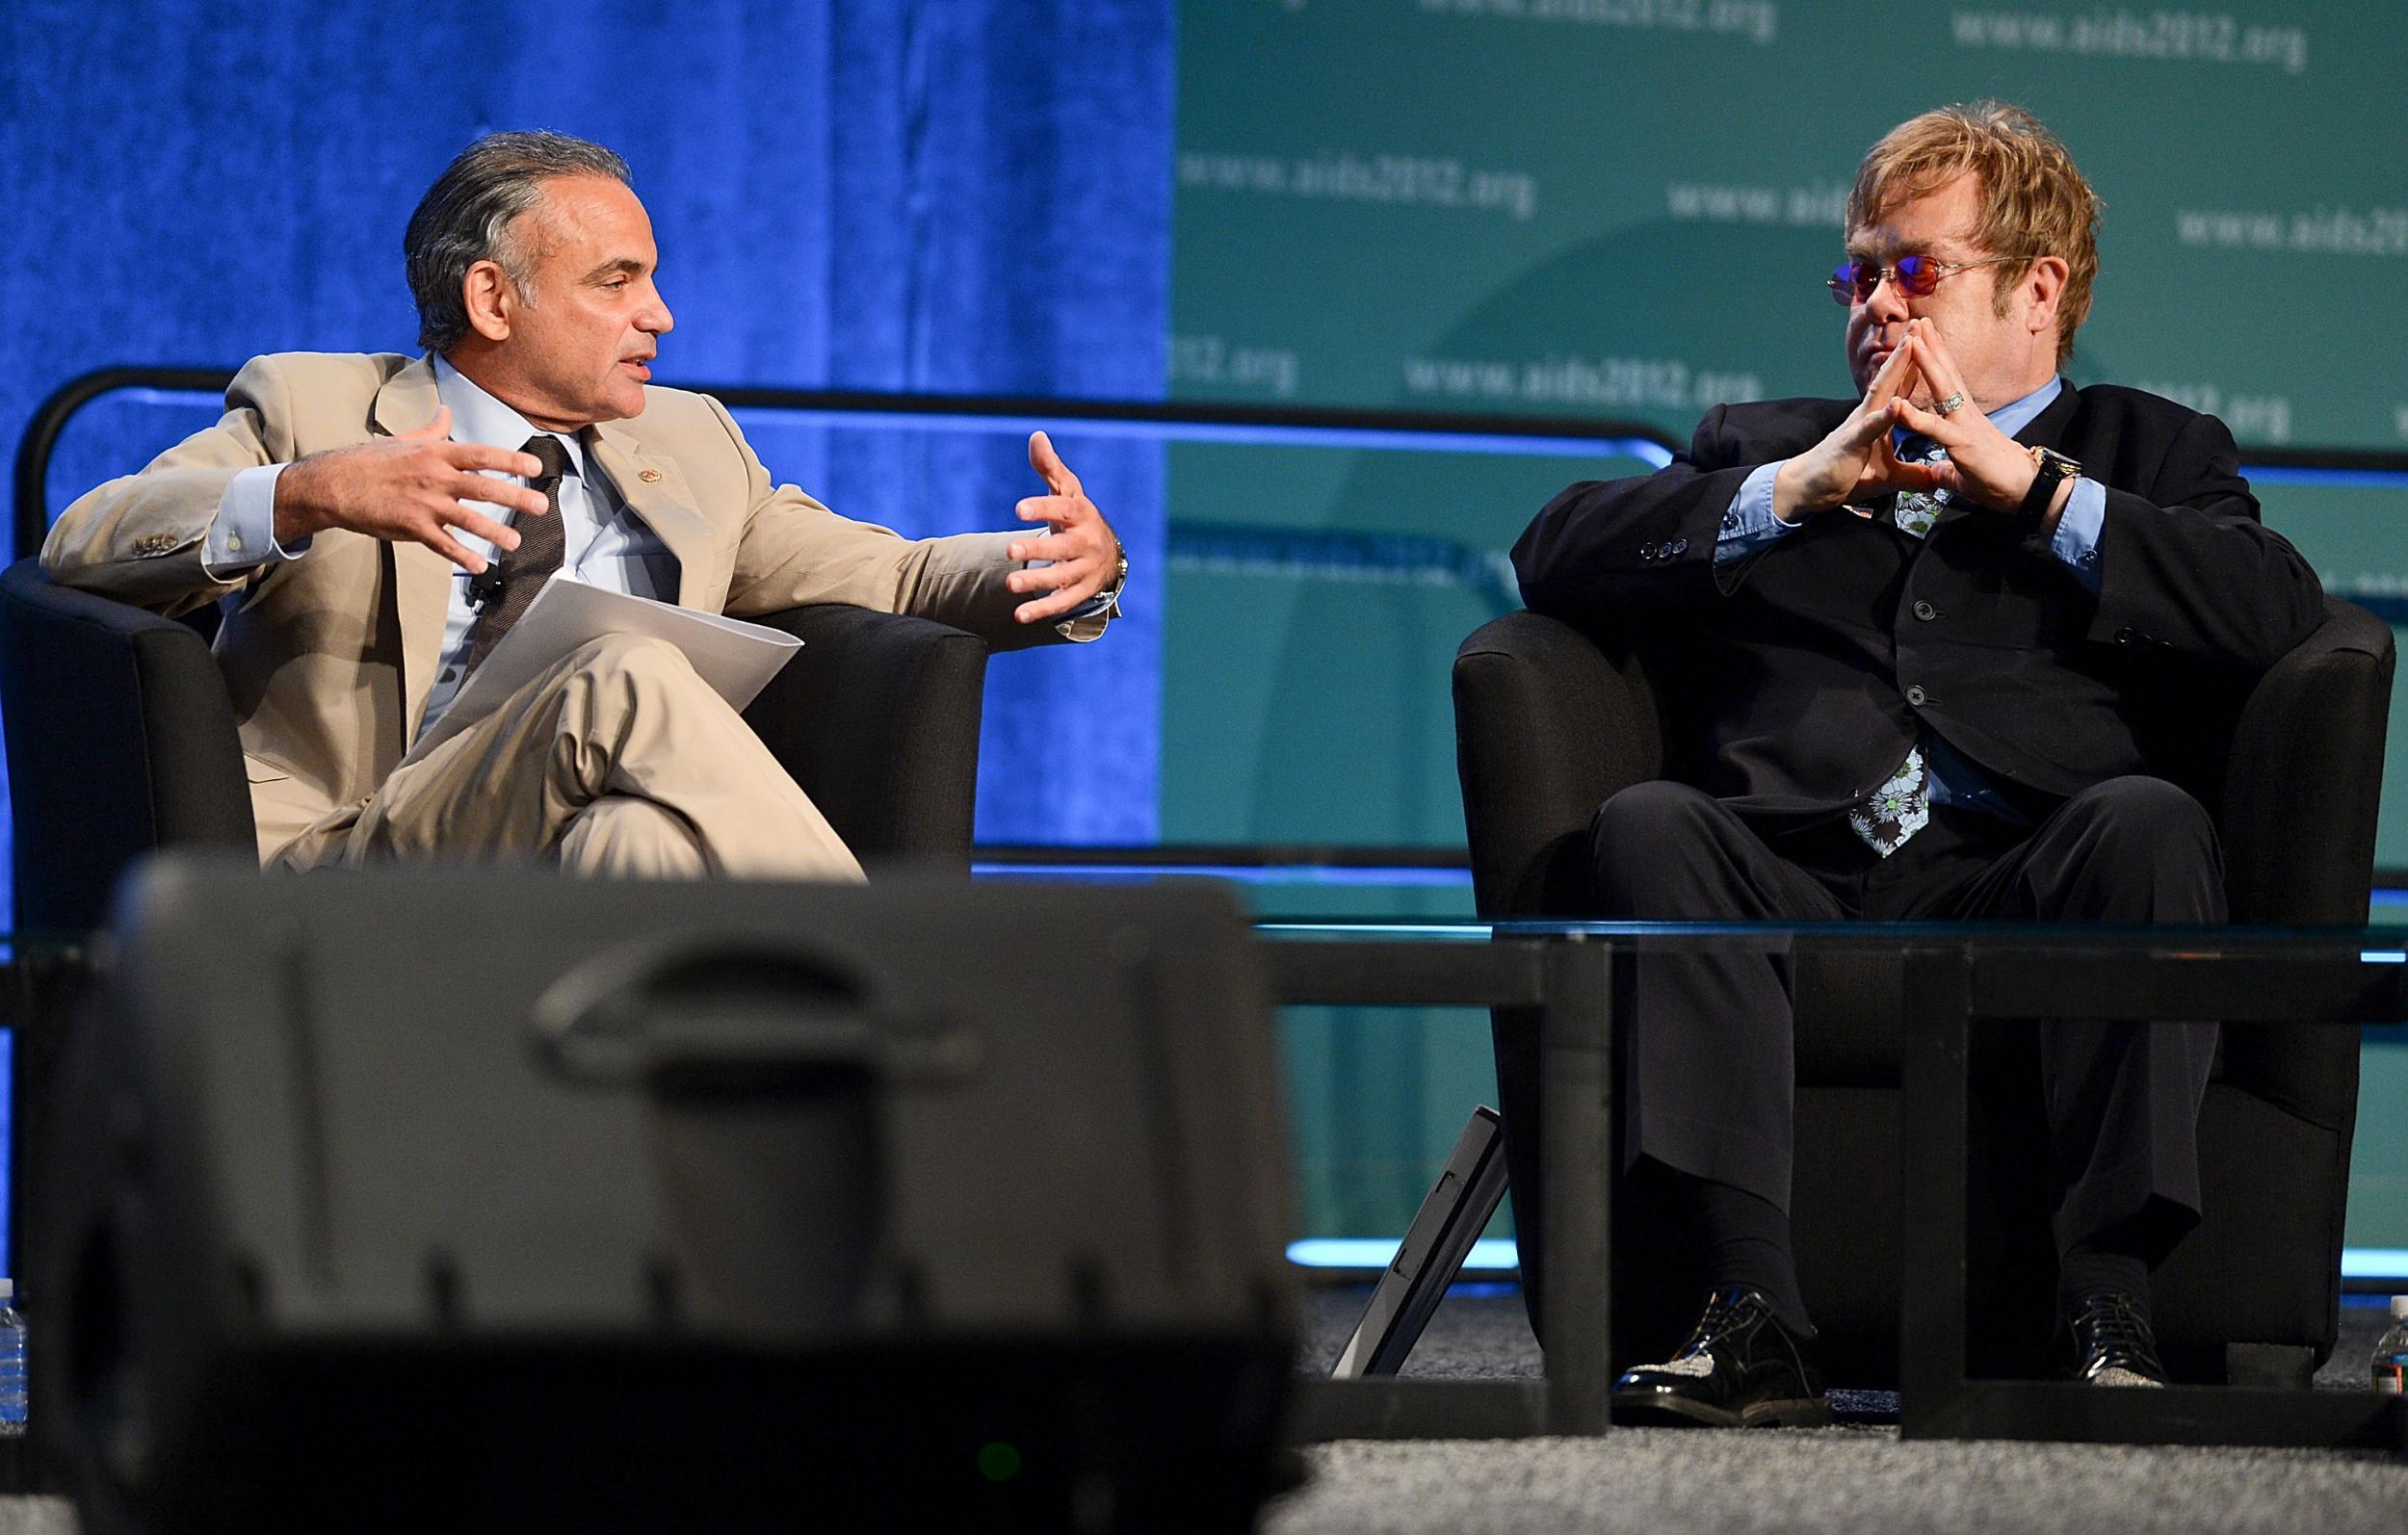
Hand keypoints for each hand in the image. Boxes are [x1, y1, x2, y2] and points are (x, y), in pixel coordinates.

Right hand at [271, 406, 550, 572]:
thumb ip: (432, 430)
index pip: (481, 455)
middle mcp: (434, 477)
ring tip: (515, 542)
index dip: (510, 460)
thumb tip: (447, 412)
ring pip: (466, 519)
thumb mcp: (404, 440)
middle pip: (482, 487)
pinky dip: (461, 556)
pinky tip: (479, 565)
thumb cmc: (369, 460)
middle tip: (541, 506)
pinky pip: (441, 544)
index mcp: (436, 454)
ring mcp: (423, 504)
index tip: (535, 467)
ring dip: (493, 531)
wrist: (333, 483)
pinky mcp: (411, 527)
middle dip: (515, 496)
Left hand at [1005, 431, 1121, 624]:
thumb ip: (1049, 467)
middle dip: (1037, 550)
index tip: (1018, 509)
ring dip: (1037, 582)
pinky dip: (1042, 610)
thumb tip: (1036, 436)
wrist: (1107, 552)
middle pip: (1062, 548)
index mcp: (1081, 513)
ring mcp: (1085, 569)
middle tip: (1009, 550)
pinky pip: (1063, 603)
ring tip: (1010, 584)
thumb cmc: (1076, 515)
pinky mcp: (1082, 592)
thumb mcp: (1067, 490)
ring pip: (1062, 578)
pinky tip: (1020, 615)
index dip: (1042, 507)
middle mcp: (1086, 542)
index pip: (1063, 508)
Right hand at [1772, 324, 1945, 519]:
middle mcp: (1867, 415)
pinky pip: (1869, 428)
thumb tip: (1935, 480)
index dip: (1916, 365)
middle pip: (1891, 378)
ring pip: (1880, 392)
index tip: (1932, 341)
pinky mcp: (1850, 444)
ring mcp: (1858, 426)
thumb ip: (1912, 475)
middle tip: (1921, 323)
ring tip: (1910, 344)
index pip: (1900, 387)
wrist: (1809, 490)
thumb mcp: (1887, 478)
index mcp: (1877, 419)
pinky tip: (1896, 403)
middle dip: (1907, 351)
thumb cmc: (1844, 478)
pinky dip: (1883, 416)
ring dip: (1896, 367)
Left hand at [1888, 328, 2055, 520]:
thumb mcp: (1963, 473)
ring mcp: (1965, 426)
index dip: (1936, 358)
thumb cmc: (1997, 481)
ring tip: (1912, 340)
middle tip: (1916, 320)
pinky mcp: (1963, 444)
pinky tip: (1896, 404)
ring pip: (1943, 389)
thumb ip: (1947, 469)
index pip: (1948, 381)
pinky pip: (1935, 429)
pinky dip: (1914, 417)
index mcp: (1964, 417)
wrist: (2026, 491)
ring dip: (1926, 364)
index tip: (1924, 336)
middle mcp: (1965, 414)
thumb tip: (1937, 473)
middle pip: (1946, 373)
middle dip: (1931, 346)